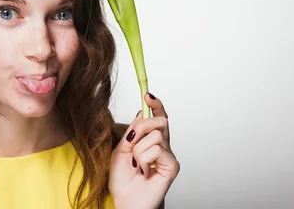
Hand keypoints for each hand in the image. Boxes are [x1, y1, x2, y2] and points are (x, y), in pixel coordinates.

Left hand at [109, 93, 179, 208]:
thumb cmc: (122, 180)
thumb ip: (132, 131)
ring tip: (137, 165)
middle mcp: (162, 146)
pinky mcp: (172, 165)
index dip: (155, 105)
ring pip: (155, 136)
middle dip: (144, 125)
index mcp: (150, 140)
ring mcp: (168, 155)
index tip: (147, 95)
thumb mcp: (121, 149)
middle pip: (160, 121)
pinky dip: (144, 160)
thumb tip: (141, 113)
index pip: (158, 117)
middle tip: (133, 140)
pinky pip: (157, 150)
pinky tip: (144, 171)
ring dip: (138, 150)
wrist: (124, 201)